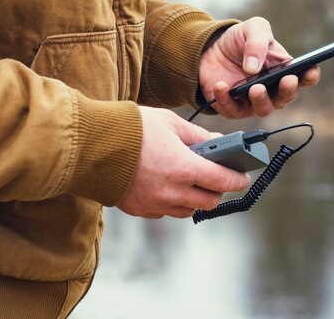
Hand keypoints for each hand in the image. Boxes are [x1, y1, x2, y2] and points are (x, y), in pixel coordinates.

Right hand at [117, 106, 249, 218]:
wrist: (90, 144)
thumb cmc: (131, 129)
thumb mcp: (169, 122)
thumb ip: (198, 135)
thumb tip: (219, 142)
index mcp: (183, 167)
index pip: (222, 181)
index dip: (237, 180)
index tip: (243, 178)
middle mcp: (171, 191)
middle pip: (209, 201)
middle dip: (217, 190)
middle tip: (216, 176)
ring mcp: (154, 204)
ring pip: (188, 210)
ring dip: (195, 197)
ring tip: (190, 180)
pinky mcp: (139, 209)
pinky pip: (165, 212)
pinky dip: (172, 202)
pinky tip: (166, 185)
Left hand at [199, 17, 320, 117]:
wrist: (210, 48)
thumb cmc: (239, 40)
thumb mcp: (253, 29)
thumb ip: (257, 42)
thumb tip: (253, 67)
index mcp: (284, 69)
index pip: (304, 77)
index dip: (310, 76)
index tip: (311, 71)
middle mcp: (272, 88)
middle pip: (286, 97)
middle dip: (288, 90)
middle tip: (287, 80)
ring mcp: (253, 100)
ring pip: (264, 109)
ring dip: (261, 100)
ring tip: (255, 87)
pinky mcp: (233, 107)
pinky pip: (232, 110)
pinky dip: (227, 100)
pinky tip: (222, 86)